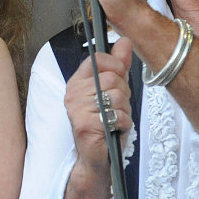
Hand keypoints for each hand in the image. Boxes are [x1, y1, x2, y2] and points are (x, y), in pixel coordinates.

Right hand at [64, 37, 133, 175]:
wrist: (97, 158)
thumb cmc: (105, 124)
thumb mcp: (114, 90)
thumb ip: (118, 65)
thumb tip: (125, 40)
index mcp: (77, 82)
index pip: (97, 58)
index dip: (115, 66)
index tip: (118, 78)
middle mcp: (73, 94)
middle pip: (111, 78)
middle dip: (123, 93)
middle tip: (116, 106)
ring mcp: (77, 109)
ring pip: (116, 95)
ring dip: (124, 109)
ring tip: (115, 118)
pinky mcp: (86, 125)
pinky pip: (118, 115)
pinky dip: (124, 123)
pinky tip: (115, 129)